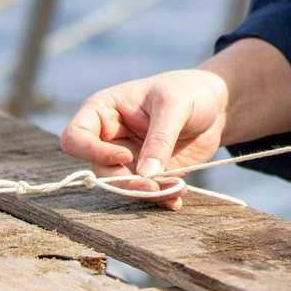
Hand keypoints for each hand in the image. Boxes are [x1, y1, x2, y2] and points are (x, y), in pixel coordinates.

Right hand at [60, 69, 228, 209]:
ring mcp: (128, 158)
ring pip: (121, 186)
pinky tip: (177, 197)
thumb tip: (146, 175)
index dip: (93, 153)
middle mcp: (110, 138)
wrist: (216, 105)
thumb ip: (159, 138)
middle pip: (99, 170)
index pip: (75, 138)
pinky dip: (160, 199)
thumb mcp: (174, 105)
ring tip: (175, 191)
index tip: (126, 155)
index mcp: (103, 111)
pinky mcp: (148, 174)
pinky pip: (145, 193)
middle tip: (154, 187)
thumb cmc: (189, 91)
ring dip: (145, 195)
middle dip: (125, 182)